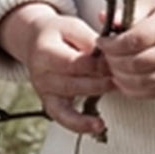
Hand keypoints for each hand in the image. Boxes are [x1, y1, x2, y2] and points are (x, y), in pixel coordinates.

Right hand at [0, 3, 113, 134]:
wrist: (35, 41)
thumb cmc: (57, 34)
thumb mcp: (73, 27)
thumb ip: (90, 40)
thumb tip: (108, 55)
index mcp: (44, 52)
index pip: (74, 63)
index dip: (97, 65)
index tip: (115, 61)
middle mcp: (40, 75)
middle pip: (72, 83)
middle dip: (100, 81)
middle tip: (119, 76)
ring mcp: (44, 91)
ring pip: (69, 102)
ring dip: (95, 96)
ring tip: (114, 90)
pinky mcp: (49, 103)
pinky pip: (63, 119)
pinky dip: (80, 125)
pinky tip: (97, 126)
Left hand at [96, 0, 154, 99]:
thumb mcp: (150, 4)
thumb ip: (126, 12)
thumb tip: (101, 17)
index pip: (136, 40)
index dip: (113, 44)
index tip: (101, 41)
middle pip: (136, 64)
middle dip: (113, 61)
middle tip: (105, 54)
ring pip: (141, 82)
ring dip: (119, 77)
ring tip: (112, 66)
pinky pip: (149, 93)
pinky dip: (131, 89)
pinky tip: (122, 78)